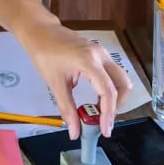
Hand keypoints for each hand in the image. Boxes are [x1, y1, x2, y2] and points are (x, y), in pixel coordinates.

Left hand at [20, 18, 132, 138]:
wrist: (40, 31)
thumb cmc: (45, 54)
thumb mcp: (55, 84)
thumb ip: (67, 109)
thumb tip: (74, 133)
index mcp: (89, 62)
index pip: (108, 91)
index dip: (108, 114)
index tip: (105, 131)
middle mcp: (101, 56)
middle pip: (123, 84)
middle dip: (117, 105)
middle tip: (104, 120)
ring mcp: (102, 53)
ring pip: (120, 78)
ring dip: (115, 96)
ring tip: (100, 111)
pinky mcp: (100, 54)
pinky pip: (113, 73)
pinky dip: (110, 88)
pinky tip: (97, 98)